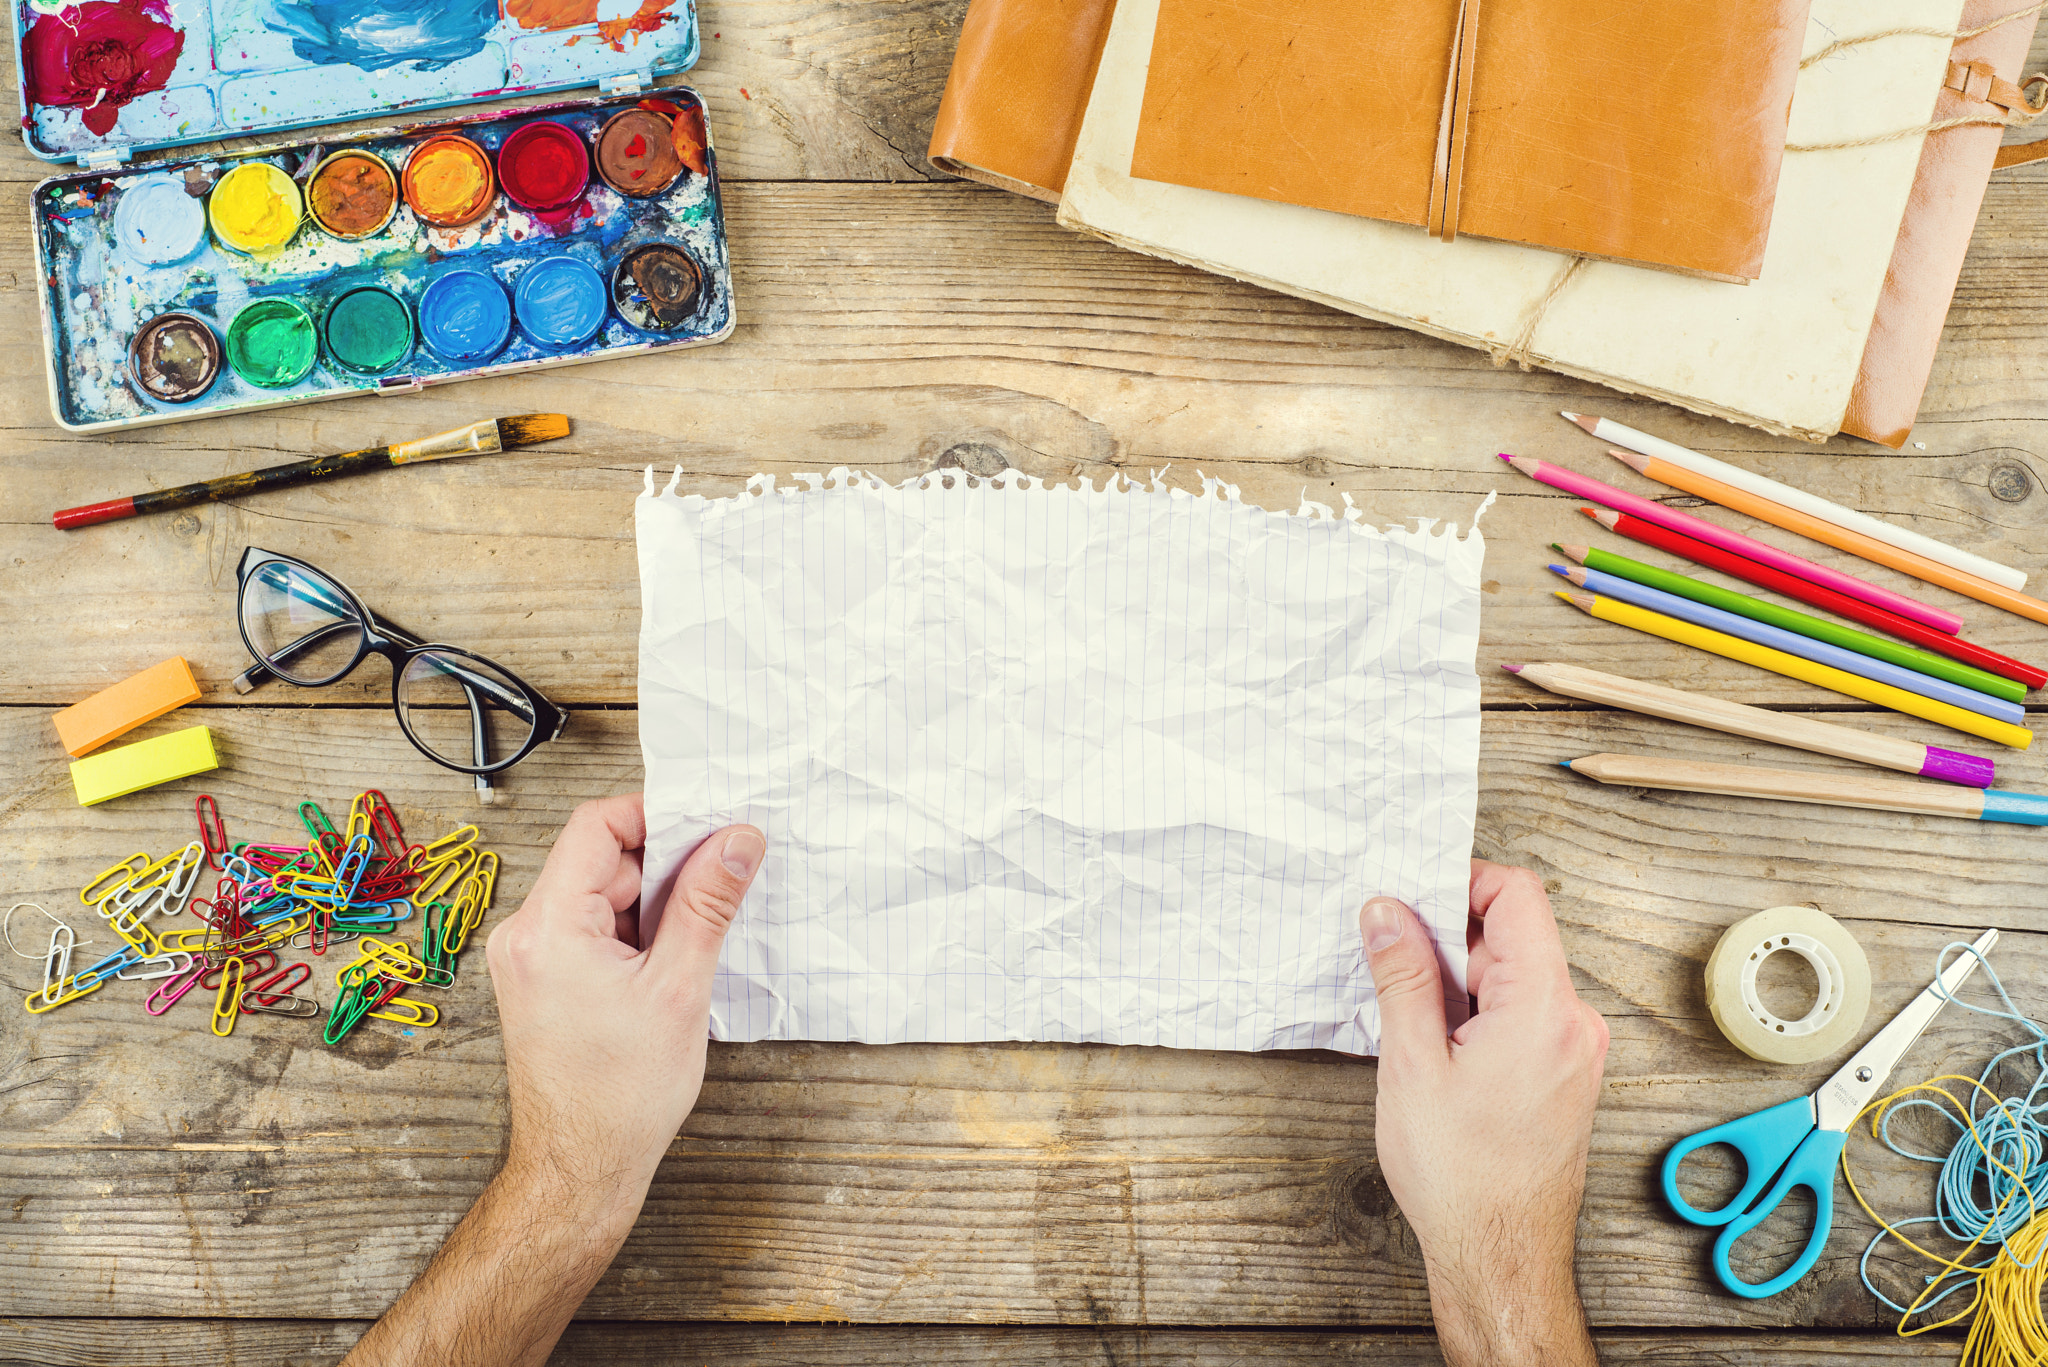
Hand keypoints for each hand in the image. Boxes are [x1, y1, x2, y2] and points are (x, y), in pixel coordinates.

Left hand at [484, 795, 764, 1227]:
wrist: (581, 1170)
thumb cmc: (618, 1099)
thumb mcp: (679, 989)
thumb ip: (707, 903)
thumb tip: (736, 843)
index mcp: (548, 928)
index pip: (596, 826)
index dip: (655, 817)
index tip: (706, 831)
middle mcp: (525, 936)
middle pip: (600, 859)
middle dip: (663, 870)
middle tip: (716, 894)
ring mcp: (529, 958)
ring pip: (600, 894)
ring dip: (651, 906)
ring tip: (687, 952)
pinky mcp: (542, 979)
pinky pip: (591, 927)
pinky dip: (634, 934)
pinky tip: (667, 966)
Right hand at [1362, 862, 1607, 1366]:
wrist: (1500, 1256)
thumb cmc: (1462, 1176)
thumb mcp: (1411, 1063)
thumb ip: (1403, 975)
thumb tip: (1387, 912)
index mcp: (1544, 1008)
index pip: (1517, 896)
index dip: (1461, 883)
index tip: (1412, 898)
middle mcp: (1575, 1022)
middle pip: (1515, 934)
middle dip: (1450, 937)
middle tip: (1393, 961)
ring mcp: (1576, 1049)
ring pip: (1516, 975)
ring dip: (1462, 979)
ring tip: (1413, 1021)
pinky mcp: (1567, 1072)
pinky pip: (1524, 1012)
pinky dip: (1480, 1011)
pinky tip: (1439, 1047)